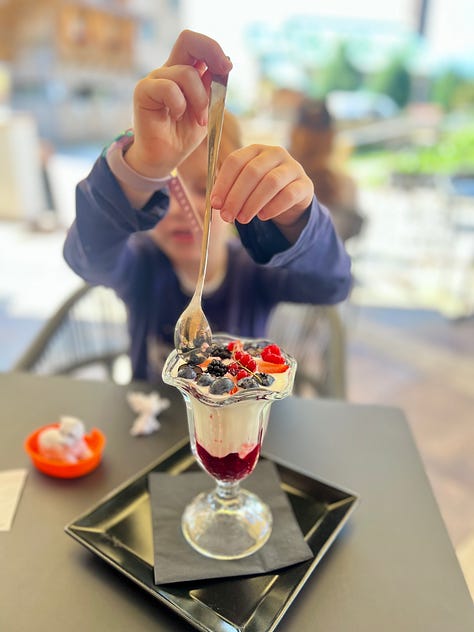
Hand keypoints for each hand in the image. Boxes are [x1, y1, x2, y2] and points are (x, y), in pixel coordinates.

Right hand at [125, 30, 231, 178]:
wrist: (164, 157)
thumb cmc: (183, 135)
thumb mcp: (206, 111)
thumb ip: (212, 89)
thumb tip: (224, 64)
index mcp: (184, 72)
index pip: (197, 45)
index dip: (215, 49)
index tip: (227, 67)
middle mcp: (169, 70)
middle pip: (188, 39)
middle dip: (211, 52)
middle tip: (224, 71)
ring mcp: (155, 79)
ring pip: (185, 73)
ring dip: (200, 99)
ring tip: (200, 119)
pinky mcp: (143, 91)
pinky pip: (168, 88)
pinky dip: (180, 104)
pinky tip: (178, 116)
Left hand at [211, 144, 313, 240]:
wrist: (292, 199)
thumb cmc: (261, 190)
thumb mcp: (244, 187)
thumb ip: (229, 191)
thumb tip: (215, 204)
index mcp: (255, 149)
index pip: (235, 161)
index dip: (223, 183)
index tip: (215, 203)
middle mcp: (275, 153)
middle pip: (252, 172)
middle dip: (236, 197)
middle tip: (226, 216)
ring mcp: (292, 167)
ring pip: (271, 182)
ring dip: (253, 203)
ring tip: (242, 219)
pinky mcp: (305, 184)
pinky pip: (289, 195)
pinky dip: (273, 207)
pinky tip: (263, 217)